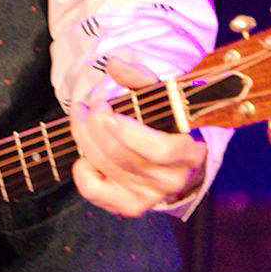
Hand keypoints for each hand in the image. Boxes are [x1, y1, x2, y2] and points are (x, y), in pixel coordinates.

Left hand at [71, 53, 206, 216]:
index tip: (109, 114)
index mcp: (189, 153)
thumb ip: (140, 79)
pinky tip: (84, 153)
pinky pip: (95, 191)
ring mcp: (150, 197)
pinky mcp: (129, 207)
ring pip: (106, 167)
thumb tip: (115, 64)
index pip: (162, 150)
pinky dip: (81, 170)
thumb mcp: (159, 97)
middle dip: (96, 127)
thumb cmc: (163, 123)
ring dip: (84, 138)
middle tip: (90, 106)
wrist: (170, 160)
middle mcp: (172, 180)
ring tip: (81, 115)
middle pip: (124, 156)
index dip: (131, 134)